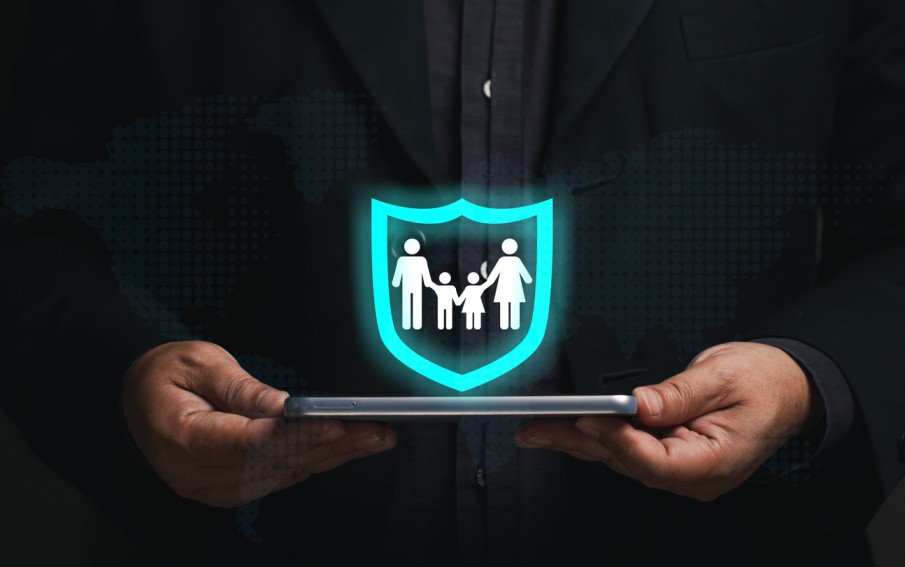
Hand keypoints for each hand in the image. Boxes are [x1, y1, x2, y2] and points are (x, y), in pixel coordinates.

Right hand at [122, 340, 395, 506]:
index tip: (335, 424)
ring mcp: (214, 486)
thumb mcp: (199, 363)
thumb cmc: (163, 375)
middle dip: (331, 447)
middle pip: (275, 464)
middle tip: (376, 430)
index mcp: (182, 439)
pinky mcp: (230, 486)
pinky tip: (346, 449)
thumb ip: (242, 388)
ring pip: (283, 475)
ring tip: (374, 438)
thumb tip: (285, 406)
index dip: (296, 436)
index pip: (250, 443)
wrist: (135, 399)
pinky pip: (279, 476)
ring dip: (332, 457)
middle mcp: (198, 473)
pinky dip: (315, 461)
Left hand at [515, 341, 821, 500]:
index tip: (590, 418)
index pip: (656, 461)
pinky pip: (626, 450)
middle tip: (535, 429)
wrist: (787, 387)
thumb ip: (679, 394)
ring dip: (576, 442)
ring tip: (535, 430)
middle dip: (578, 443)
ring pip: (620, 459)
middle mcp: (694, 475)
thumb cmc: (764, 382)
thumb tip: (638, 404)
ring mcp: (681, 469)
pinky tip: (565, 431)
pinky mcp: (670, 455)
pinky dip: (595, 438)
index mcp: (716, 462)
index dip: (618, 441)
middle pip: (627, 463)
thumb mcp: (724, 377)